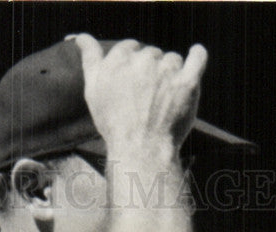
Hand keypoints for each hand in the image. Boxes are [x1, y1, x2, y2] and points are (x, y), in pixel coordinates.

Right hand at [70, 34, 206, 162]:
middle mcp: (142, 59)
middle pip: (151, 54)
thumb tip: (78, 37)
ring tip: (162, 101)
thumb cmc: (114, 124)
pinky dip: (197, 56)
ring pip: (172, 59)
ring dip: (170, 74)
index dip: (131, 65)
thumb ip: (89, 58)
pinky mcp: (187, 82)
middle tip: (145, 99)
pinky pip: (198, 58)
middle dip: (149, 71)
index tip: (132, 85)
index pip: (129, 48)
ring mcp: (167, 70)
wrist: (139, 150)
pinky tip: (194, 56)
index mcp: (119, 59)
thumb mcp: (93, 90)